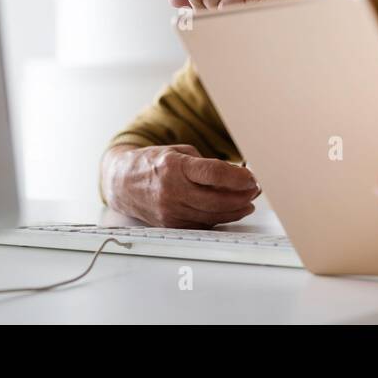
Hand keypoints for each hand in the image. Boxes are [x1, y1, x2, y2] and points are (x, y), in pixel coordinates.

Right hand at [102, 144, 260, 227]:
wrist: (122, 183)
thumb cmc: (153, 163)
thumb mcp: (179, 152)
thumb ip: (207, 164)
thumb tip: (236, 174)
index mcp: (174, 167)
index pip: (214, 173)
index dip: (238, 177)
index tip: (252, 177)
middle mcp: (171, 191)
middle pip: (216, 198)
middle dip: (242, 195)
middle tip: (255, 190)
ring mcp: (170, 211)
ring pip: (212, 214)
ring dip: (235, 209)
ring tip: (249, 201)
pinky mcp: (171, 225)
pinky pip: (202, 223)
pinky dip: (219, 217)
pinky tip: (231, 210)